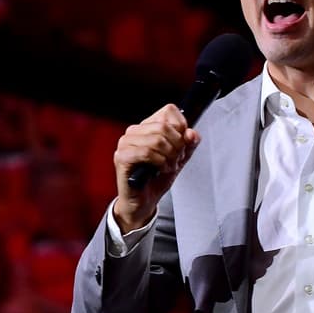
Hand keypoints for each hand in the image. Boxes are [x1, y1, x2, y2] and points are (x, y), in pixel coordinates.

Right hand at [113, 104, 199, 230]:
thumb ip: (189, 144)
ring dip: (169, 157)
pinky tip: (160, 170)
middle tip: (176, 160)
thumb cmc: (157, 178)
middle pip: (164, 126)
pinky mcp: (121, 157)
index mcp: (148, 126)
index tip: (182, 145)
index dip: (181, 128)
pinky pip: (147, 152)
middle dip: (177, 146)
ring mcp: (125, 143)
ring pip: (157, 139)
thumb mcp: (180, 158)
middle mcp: (134, 131)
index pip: (169, 111)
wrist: (144, 201)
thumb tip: (192, 133)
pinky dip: (159, 162)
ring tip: (168, 166)